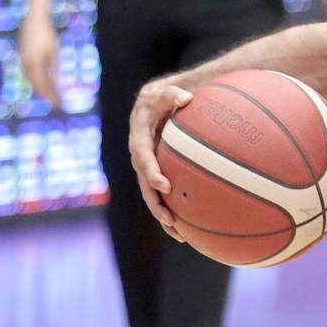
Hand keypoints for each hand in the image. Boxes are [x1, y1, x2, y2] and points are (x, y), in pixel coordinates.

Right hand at [19, 11, 59, 108]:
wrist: (33, 18)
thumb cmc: (46, 34)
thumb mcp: (53, 51)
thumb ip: (54, 67)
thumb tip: (57, 83)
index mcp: (32, 64)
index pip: (42, 85)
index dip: (50, 96)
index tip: (58, 104)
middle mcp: (24, 64)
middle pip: (35, 84)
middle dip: (45, 94)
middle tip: (55, 102)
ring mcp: (21, 59)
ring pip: (31, 78)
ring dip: (40, 87)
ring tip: (49, 95)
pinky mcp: (22, 54)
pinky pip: (28, 71)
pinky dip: (35, 78)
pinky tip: (41, 80)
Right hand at [128, 81, 193, 238]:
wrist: (154, 104)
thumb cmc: (163, 97)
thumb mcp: (165, 92)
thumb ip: (172, 94)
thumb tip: (186, 97)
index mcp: (139, 138)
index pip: (143, 157)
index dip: (152, 172)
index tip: (165, 185)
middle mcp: (139, 157)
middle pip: (144, 185)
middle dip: (155, 203)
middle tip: (170, 218)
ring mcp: (147, 167)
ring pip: (152, 195)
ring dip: (162, 215)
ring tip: (179, 234)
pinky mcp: (156, 173)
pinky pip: (162, 194)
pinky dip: (172, 210)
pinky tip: (188, 228)